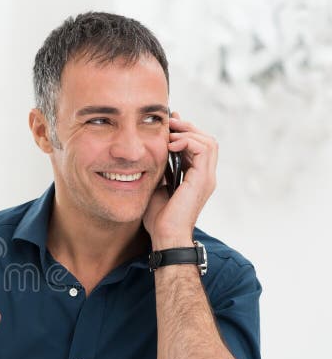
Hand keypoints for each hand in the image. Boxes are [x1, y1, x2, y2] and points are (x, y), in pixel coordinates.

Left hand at [143, 112, 217, 249]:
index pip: (197, 146)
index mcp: (196, 177)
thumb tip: (150, 155)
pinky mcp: (203, 180)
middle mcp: (205, 176)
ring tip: (170, 132)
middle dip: (187, 127)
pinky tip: (171, 144)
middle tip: (169, 122)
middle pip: (206, 140)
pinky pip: (204, 149)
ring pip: (209, 141)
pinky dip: (188, 141)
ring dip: (188, 132)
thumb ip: (158, 171)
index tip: (168, 124)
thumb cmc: (158, 218)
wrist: (165, 236)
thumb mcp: (156, 187)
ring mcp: (206, 178)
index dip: (184, 132)